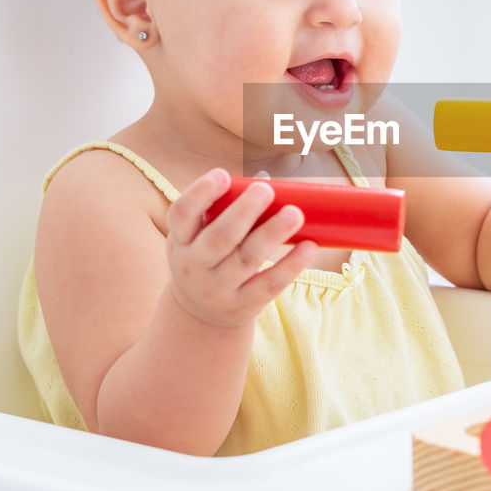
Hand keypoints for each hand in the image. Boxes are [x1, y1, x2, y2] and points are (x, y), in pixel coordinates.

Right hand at [164, 169, 315, 329]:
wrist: (200, 315)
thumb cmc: (208, 258)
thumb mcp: (199, 237)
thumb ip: (225, 209)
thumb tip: (267, 180)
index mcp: (181, 240)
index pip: (181, 214)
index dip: (200, 193)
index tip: (223, 175)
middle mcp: (195, 266)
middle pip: (219, 237)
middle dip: (243, 212)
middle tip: (265, 190)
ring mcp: (218, 288)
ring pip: (247, 259)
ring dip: (272, 234)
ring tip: (295, 213)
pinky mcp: (243, 305)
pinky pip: (269, 284)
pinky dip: (291, 265)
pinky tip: (309, 246)